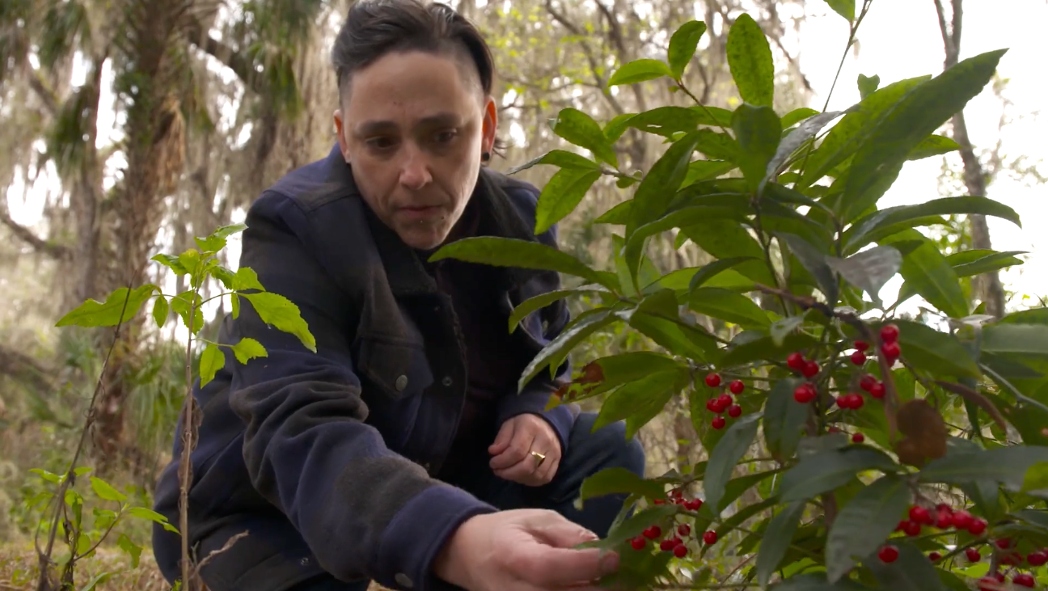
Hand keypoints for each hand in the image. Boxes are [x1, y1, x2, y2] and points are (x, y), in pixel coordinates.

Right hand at [432, 509, 618, 590]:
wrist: (471, 556)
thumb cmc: (508, 532)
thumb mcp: (538, 519)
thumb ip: (569, 535)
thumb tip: (604, 550)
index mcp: (512, 555)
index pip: (550, 567)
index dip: (585, 564)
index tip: (614, 556)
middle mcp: (513, 590)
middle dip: (601, 589)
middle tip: (624, 576)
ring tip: (613, 584)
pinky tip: (593, 589)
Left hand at [488, 414, 560, 485]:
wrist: (547, 422)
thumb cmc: (524, 424)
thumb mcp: (509, 425)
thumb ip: (501, 439)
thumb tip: (494, 452)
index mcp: (531, 428)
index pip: (517, 450)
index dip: (503, 461)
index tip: (493, 463)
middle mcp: (545, 441)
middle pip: (527, 466)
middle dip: (509, 473)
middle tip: (498, 471)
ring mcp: (554, 453)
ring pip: (536, 474)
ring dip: (519, 478)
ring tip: (508, 474)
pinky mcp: (558, 462)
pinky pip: (545, 478)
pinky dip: (531, 481)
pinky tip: (521, 477)